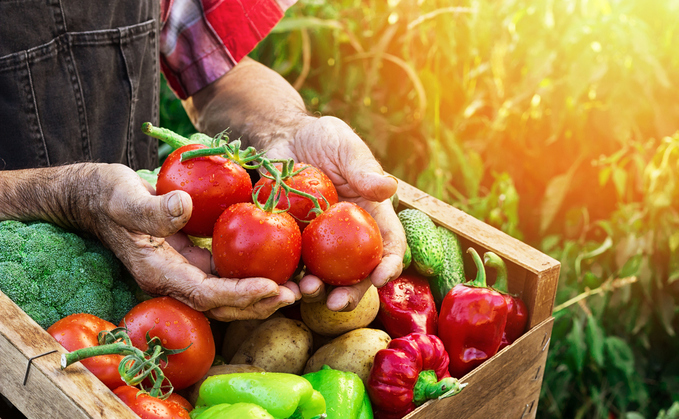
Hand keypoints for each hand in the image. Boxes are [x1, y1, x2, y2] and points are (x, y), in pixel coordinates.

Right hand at [76, 163, 299, 320]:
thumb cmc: (107, 195)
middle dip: (258, 303)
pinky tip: (276, 265)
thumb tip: (184, 208)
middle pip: (222, 305)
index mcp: (158, 272)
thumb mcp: (123, 197)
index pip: (205, 294)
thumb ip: (151, 208)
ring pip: (227, 293)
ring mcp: (184, 272)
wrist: (96, 197)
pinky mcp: (192, 259)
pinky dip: (251, 274)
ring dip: (260, 294)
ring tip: (296, 287)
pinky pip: (226, 273)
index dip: (239, 294)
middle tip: (295, 294)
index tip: (271, 287)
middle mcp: (174, 280)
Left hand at [264, 116, 406, 310]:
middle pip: (358, 273)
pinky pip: (291, 266)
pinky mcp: (292, 243)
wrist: (283, 139)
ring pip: (324, 277)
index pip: (389, 245)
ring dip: (317, 291)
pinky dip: (287, 278)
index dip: (389, 265)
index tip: (380, 277)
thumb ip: (363, 168)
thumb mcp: (345, 146)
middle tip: (337, 303)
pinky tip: (278, 284)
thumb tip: (388, 188)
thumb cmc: (322, 139)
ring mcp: (320, 243)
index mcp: (372, 216)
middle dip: (352, 293)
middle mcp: (349, 237)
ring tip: (305, 292)